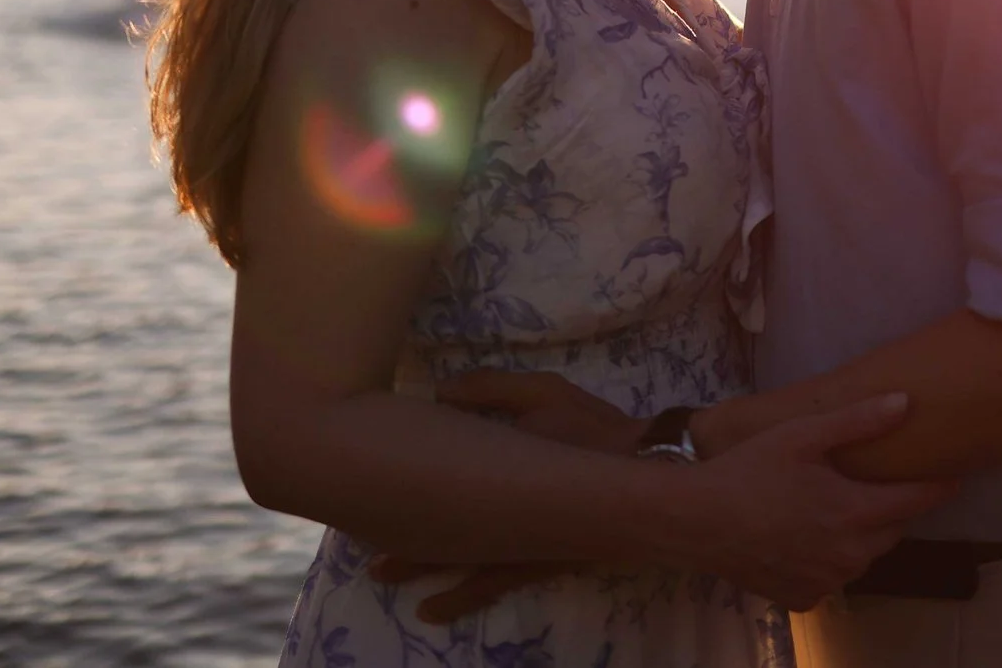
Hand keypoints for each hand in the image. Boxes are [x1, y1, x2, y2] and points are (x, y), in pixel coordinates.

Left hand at [366, 372, 642, 621]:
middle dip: (392, 532)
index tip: (358, 479)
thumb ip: (490, 390)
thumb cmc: (594, 431)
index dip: (391, 480)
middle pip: (431, 529)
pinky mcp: (534, 563)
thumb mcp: (543, 392)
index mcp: (492, 468)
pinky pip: (484, 586)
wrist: (650, 476)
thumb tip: (438, 394)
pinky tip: (432, 610)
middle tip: (351, 539)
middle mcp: (496, 516)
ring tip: (378, 575)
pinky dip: (455, 596)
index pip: (431, 472)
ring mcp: (514, 546)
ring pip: (450, 564)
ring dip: (414, 568)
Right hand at [675, 393, 954, 609]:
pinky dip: (830, 557)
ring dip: (861, 533)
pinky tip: (808, 535)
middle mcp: (850, 556)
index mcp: (855, 513)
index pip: (917, 500)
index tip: (957, 473)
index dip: (939, 485)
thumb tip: (907, 403)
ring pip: (863, 554)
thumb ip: (858, 421)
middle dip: (892, 507)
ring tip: (838, 506)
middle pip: (892, 529)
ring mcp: (827, 582)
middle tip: (878, 482)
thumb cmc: (750, 469)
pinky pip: (833, 575)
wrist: (696, 520)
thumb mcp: (802, 436)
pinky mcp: (804, 598)